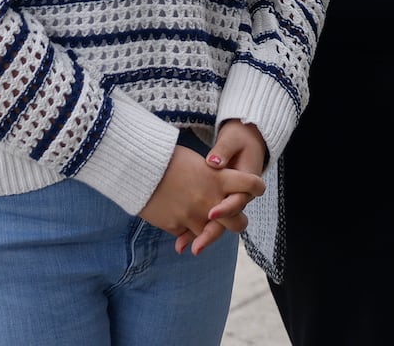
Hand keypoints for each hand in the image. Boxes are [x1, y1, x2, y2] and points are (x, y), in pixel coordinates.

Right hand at [141, 146, 264, 255]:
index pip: (251, 185)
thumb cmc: (166, 157)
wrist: (137, 167)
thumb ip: (211, 174)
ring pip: (212, 234)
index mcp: (218, 179)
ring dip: (208, 230)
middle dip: (237, 221)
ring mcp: (193, 217)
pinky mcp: (176, 226)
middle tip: (231, 217)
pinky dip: (184, 228)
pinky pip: (186, 234)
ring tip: (200, 220)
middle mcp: (210, 201)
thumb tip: (218, 181)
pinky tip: (176, 214)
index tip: (254, 188)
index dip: (256, 187)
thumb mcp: (195, 160)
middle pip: (239, 223)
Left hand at [180, 119, 268, 253]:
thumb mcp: (232, 141)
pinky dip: (193, 232)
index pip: (238, 201)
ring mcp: (225, 202)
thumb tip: (214, 162)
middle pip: (228, 222)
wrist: (244, 143)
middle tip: (196, 243)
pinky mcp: (216, 204)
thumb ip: (223, 152)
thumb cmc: (238, 140)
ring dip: (200, 237)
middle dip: (212, 232)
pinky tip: (178, 242)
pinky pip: (206, 223)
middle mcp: (238, 197)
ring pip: (215, 226)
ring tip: (181, 245)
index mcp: (246, 183)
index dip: (226, 208)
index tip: (210, 213)